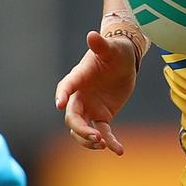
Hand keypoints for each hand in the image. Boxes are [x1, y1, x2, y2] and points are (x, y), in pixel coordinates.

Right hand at [54, 30, 138, 154]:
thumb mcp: (111, 48)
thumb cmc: (116, 51)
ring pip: (82, 129)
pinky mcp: (103, 115)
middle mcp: (80, 95)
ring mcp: (90, 107)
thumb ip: (101, 45)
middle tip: (96, 136)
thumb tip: (92, 35)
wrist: (125, 61)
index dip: (62, 94)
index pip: (66, 86)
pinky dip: (110, 142)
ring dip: (89, 140)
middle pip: (72, 117)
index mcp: (79, 77)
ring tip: (104, 144)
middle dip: (80, 129)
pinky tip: (119, 151)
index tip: (59, 104)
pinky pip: (103, 132)